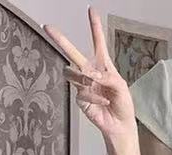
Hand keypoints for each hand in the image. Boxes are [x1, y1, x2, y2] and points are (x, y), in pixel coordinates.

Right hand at [44, 8, 135, 146]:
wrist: (120, 125)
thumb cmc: (123, 105)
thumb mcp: (121, 86)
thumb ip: (108, 76)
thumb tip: (91, 73)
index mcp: (103, 65)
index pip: (97, 42)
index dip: (94, 26)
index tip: (91, 10)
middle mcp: (91, 72)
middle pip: (72, 52)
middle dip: (60, 39)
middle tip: (48, 27)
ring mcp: (84, 85)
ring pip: (72, 73)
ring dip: (85, 78)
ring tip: (98, 87)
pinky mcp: (80, 99)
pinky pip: (82, 92)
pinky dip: (95, 96)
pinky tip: (104, 101)